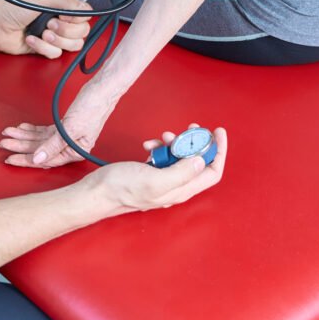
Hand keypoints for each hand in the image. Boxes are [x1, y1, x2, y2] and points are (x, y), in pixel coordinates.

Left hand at [0, 0, 91, 58]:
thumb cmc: (12, 8)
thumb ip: (65, 1)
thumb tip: (85, 7)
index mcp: (61, 6)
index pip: (85, 15)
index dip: (78, 19)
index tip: (64, 17)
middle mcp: (60, 21)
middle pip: (82, 32)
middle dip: (66, 30)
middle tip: (50, 24)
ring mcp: (54, 36)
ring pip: (72, 45)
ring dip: (56, 40)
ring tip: (42, 33)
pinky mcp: (45, 49)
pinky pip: (56, 54)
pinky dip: (43, 48)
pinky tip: (32, 40)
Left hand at [0, 83, 114, 167]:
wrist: (102, 89)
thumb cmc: (92, 108)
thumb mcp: (70, 128)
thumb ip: (52, 145)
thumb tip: (37, 160)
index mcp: (74, 152)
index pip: (45, 160)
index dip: (26, 159)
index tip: (10, 158)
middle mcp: (69, 147)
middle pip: (40, 150)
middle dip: (20, 145)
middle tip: (3, 142)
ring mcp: (66, 137)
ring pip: (40, 140)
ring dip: (23, 136)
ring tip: (8, 132)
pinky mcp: (64, 126)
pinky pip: (45, 131)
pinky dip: (32, 129)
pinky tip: (22, 127)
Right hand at [86, 126, 226, 214]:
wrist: (99, 191)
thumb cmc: (123, 189)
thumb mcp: (156, 180)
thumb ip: (182, 173)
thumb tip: (202, 161)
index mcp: (181, 190)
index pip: (212, 172)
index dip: (218, 152)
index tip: (217, 132)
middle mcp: (176, 186)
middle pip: (198, 161)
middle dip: (196, 143)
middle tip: (191, 128)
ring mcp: (164, 179)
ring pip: (180, 156)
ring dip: (175, 143)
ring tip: (163, 137)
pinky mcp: (152, 172)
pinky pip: (164, 156)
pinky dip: (160, 147)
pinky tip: (149, 146)